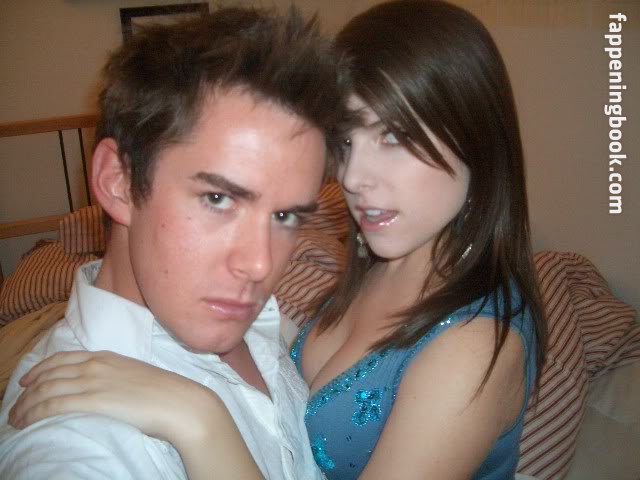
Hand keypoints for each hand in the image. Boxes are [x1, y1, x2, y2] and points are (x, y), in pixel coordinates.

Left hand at [9, 350, 223, 444]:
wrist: (179, 401)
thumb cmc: (165, 393)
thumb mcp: (137, 375)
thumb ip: (117, 377)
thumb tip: (108, 390)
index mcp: (107, 357)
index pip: (64, 358)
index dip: (41, 368)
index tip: (28, 381)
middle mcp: (96, 366)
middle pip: (50, 374)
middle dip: (27, 390)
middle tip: (15, 406)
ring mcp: (94, 382)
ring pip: (47, 389)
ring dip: (25, 405)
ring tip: (15, 418)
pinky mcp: (93, 400)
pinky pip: (54, 404)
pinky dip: (34, 412)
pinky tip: (26, 420)